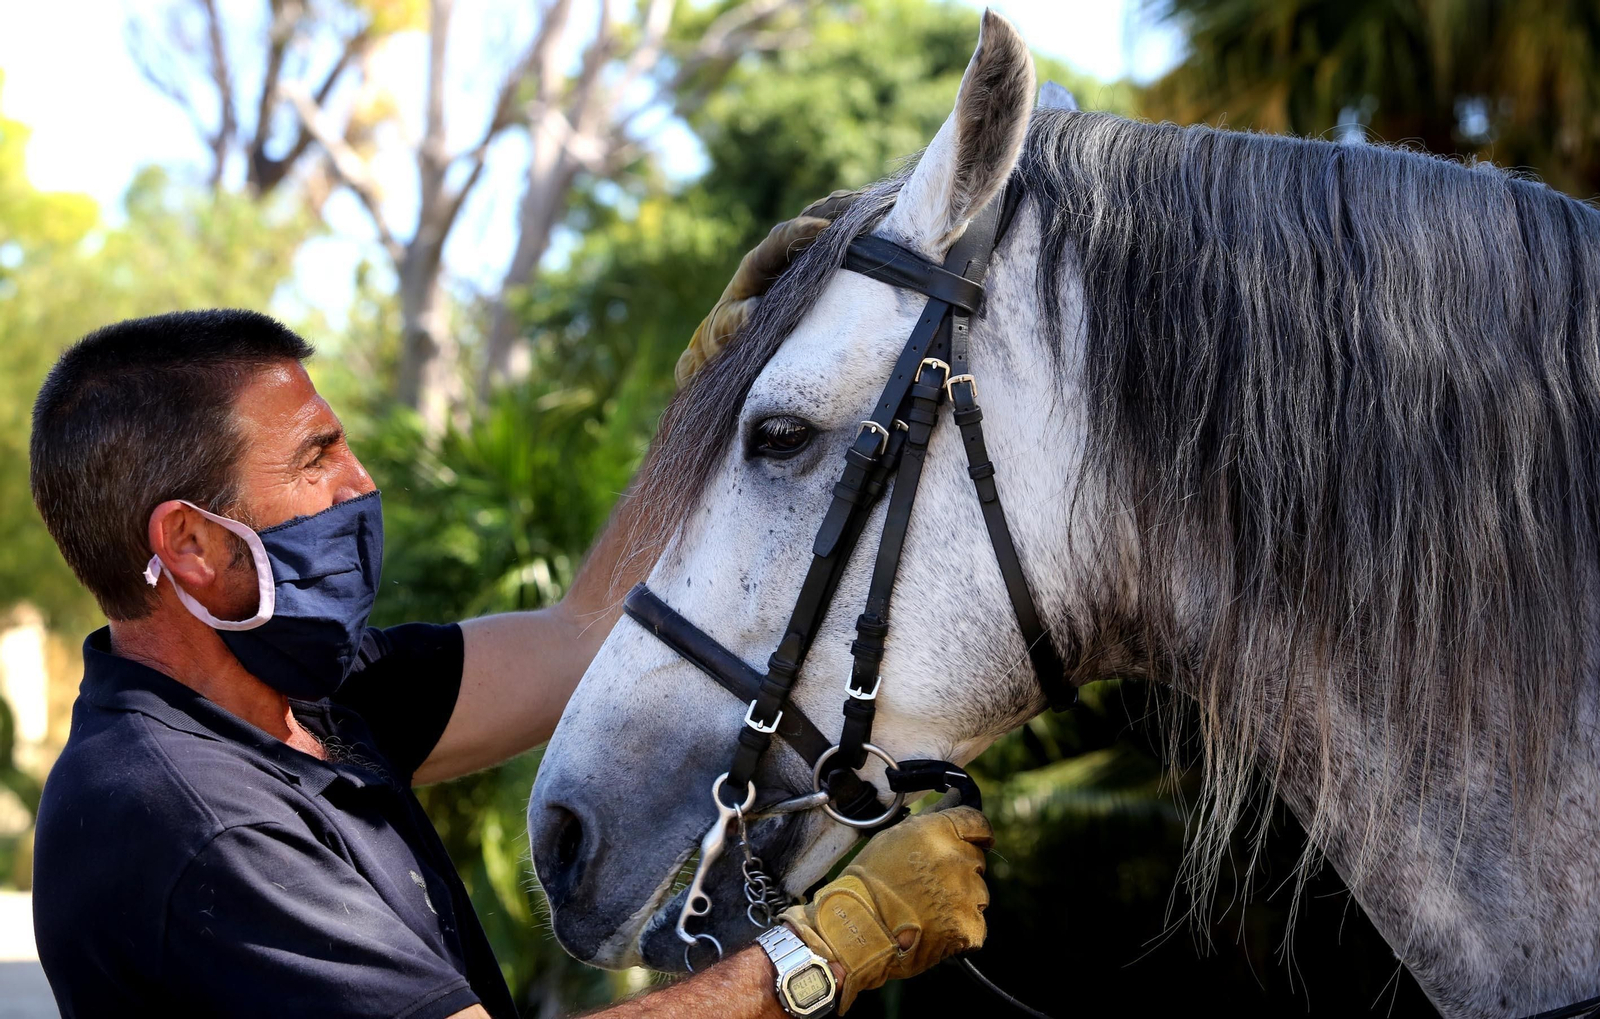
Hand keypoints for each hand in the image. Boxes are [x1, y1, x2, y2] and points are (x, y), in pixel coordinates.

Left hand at [675, 189, 859, 385]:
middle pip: (808, 224)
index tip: (824, 228)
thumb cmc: (728, 328)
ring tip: (879, 214)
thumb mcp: (728, 325)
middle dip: (834, 212)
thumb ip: (737, 318)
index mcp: (758, 263)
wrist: (732, 332)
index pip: (780, 238)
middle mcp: (780, 255)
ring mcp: (798, 260)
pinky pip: (833, 249)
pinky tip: (878, 233)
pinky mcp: (812, 269)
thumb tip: (753, 311)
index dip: (801, 231)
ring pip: (824, 232)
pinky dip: (853, 240)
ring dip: (849, 220)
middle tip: (863, 208)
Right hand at [778, 805, 993, 1012]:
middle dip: (959, 870)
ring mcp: (967, 895)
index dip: (977, 833)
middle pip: (976, 860)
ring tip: (926, 909)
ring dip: (960, 900)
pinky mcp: (969, 927)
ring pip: (977, 894)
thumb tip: (952, 801)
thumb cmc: (868, 882)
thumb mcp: (892, 839)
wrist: (858, 928)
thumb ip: (928, 823)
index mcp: (940, 832)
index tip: (976, 840)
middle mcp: (958, 859)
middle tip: (929, 884)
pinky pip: (975, 925)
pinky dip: (959, 929)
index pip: (978, 823)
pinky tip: (932, 929)